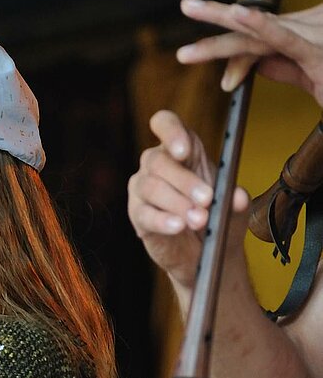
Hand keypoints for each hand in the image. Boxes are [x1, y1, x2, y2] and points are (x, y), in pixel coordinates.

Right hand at [128, 110, 249, 290]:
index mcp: (182, 151)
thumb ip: (237, 201)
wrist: (204, 254)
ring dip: (176, 203)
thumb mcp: (234, 209)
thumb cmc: (216, 220)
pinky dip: (163, 220)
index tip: (183, 150)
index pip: (165, 124)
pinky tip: (178, 227)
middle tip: (207, 199)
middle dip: (184, 181)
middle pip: (158, 161)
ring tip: (199, 220)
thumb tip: (238, 196)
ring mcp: (143, 189)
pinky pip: (144, 213)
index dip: (170, 131)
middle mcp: (157, 165)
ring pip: (149, 186)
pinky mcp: (138, 215)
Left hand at [177, 0, 322, 103]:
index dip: (223, 50)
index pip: (251, 40)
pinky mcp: (315, 48)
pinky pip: (282, 35)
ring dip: (221, 19)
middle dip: (213, 17)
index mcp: (296, 38)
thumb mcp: (313, 77)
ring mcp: (308, 36)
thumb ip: (284, 69)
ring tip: (190, 7)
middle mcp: (299, 31)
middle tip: (185, 4)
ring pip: (256, 27)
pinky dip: (260, 25)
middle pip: (248, 26)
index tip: (191, 55)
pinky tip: (238, 15)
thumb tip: (253, 66)